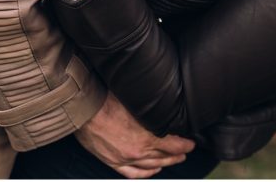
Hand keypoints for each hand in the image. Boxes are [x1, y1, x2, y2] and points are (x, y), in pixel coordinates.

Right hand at [76, 92, 195, 178]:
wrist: (84, 111)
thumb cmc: (107, 101)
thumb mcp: (137, 102)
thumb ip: (153, 109)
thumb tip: (166, 106)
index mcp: (145, 137)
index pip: (172, 145)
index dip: (184, 145)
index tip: (190, 143)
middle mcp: (137, 152)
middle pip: (163, 156)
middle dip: (177, 154)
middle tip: (186, 151)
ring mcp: (124, 159)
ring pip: (151, 166)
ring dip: (165, 163)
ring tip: (174, 160)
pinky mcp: (112, 162)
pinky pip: (133, 173)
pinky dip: (146, 173)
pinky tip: (153, 170)